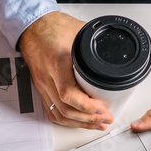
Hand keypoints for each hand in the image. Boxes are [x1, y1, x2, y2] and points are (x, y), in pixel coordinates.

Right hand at [18, 11, 110, 129]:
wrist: (32, 26)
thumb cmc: (52, 27)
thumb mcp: (79, 32)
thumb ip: (97, 43)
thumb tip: (117, 52)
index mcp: (57, 62)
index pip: (68, 93)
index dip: (86, 106)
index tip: (102, 109)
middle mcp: (47, 77)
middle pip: (66, 109)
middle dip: (88, 118)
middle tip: (106, 118)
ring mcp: (43, 84)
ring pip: (59, 114)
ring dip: (79, 123)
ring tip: (96, 124)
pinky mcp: (42, 88)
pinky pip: (51, 110)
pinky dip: (66, 120)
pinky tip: (78, 122)